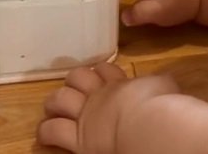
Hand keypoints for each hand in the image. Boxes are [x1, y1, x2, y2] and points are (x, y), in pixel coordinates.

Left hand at [37, 63, 179, 152]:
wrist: (145, 126)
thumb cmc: (159, 103)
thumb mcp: (163, 84)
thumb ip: (156, 81)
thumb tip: (162, 80)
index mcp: (119, 82)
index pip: (103, 69)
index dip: (99, 71)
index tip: (100, 75)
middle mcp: (98, 94)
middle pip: (77, 78)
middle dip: (73, 81)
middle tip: (74, 89)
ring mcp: (85, 114)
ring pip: (59, 100)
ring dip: (54, 102)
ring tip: (52, 108)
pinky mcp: (76, 137)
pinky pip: (53, 130)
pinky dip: (46, 130)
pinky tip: (44, 133)